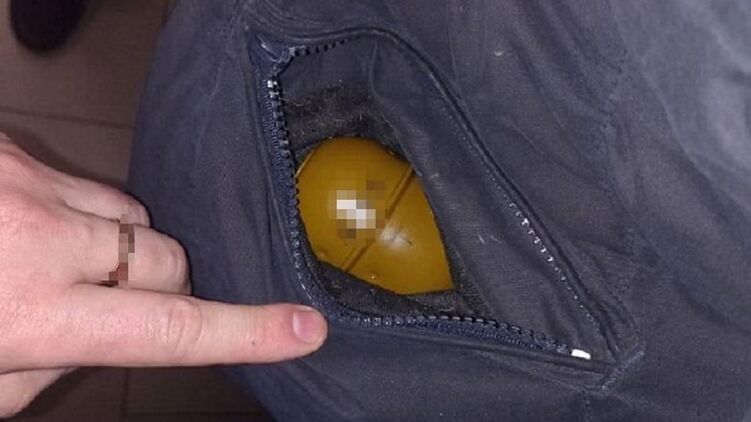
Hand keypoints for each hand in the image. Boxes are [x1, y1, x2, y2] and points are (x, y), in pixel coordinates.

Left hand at [0, 133, 327, 417]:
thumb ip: (52, 370)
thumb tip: (99, 343)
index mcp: (28, 313)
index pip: (171, 328)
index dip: (248, 332)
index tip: (305, 329)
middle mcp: (39, 239)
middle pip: (168, 260)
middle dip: (160, 286)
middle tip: (110, 303)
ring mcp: (30, 184)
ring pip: (134, 216)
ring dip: (117, 246)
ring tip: (59, 261)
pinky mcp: (17, 152)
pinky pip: (88, 183)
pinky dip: (78, 211)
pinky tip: (32, 228)